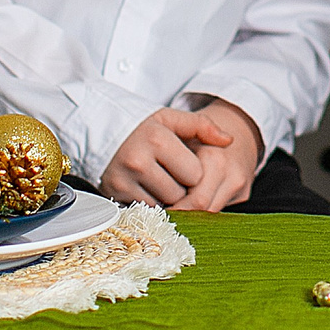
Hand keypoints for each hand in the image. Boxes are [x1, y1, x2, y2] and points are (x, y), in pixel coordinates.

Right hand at [101, 104, 258, 208]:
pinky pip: (144, 211)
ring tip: (157, 180)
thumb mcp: (171, 118)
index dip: (193, 171)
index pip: (194, 174)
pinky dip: (149, 203)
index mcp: (157, 139)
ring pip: (162, 206)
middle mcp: (138, 161)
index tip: (183, 163)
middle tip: (170, 173)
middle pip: (179, 194)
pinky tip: (145, 188)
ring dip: (165, 198)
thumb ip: (202, 126)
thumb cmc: (142, 127)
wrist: (101, 130)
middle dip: (180, 187)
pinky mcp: (114, 194)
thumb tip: (229, 141)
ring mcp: (124, 180)